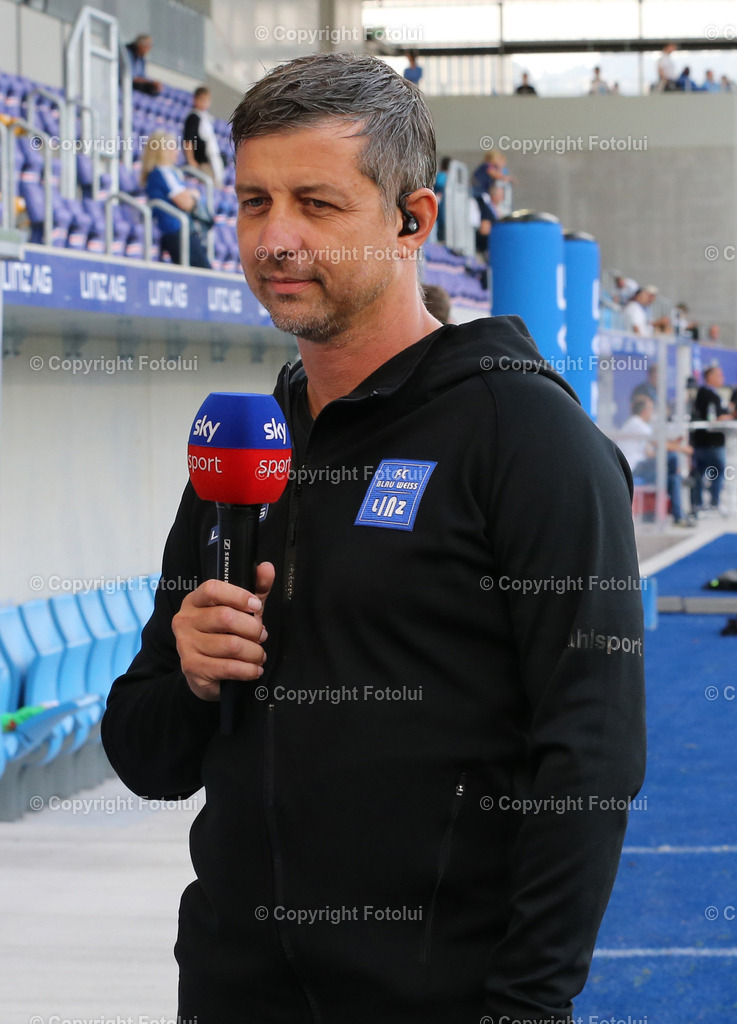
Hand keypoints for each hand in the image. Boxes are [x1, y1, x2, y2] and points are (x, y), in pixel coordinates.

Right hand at [172, 562, 275, 701]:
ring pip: (230, 645)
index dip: (238, 595)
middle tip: (262, 635)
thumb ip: (255, 589)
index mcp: (194, 600)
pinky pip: (228, 667)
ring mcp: (186, 644)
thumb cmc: (224, 634)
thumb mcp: (241, 610)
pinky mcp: (192, 667)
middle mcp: (185, 620)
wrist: (203, 672)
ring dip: (253, 652)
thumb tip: (267, 568)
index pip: (212, 589)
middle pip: (225, 617)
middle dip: (252, 628)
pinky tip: (255, 669)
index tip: (257, 605)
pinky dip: (248, 670)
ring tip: (259, 655)